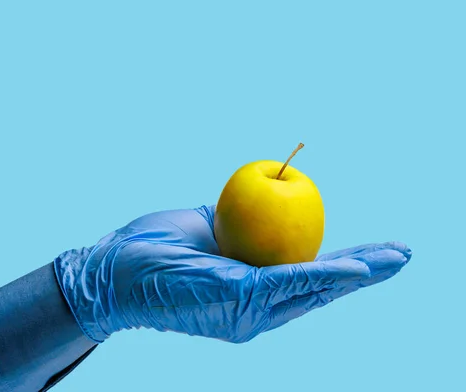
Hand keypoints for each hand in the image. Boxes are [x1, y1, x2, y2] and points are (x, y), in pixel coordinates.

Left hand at [55, 205, 410, 343]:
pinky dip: (325, 274)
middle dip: (363, 273)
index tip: (370, 251)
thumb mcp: (205, 227)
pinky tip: (357, 267)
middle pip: (319, 289)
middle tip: (401, 256)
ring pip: (314, 290)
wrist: (111, 269)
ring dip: (358, 273)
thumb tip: (261, 199)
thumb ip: (237, 223)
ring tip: (394, 259)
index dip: (339, 266)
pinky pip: (289, 284)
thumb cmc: (153, 249)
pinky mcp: (236, 303)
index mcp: (247, 292)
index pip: (302, 278)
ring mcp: (247, 312)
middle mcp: (253, 310)